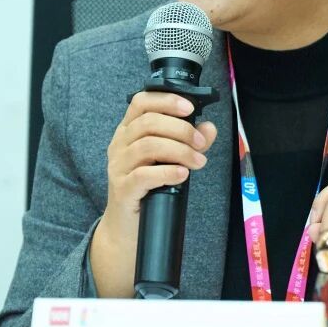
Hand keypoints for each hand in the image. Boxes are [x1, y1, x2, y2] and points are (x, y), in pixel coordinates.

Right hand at [90, 91, 216, 297]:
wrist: (128, 226)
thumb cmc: (150, 188)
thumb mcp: (171, 160)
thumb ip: (190, 142)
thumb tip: (209, 128)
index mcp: (128, 131)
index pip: (141, 102)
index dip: (166, 100)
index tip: (189, 108)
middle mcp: (119, 144)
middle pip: (148, 123)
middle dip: (181, 130)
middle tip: (201, 144)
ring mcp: (118, 167)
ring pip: (147, 146)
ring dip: (179, 151)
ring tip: (199, 161)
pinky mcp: (122, 189)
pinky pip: (143, 175)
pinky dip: (167, 172)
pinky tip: (182, 174)